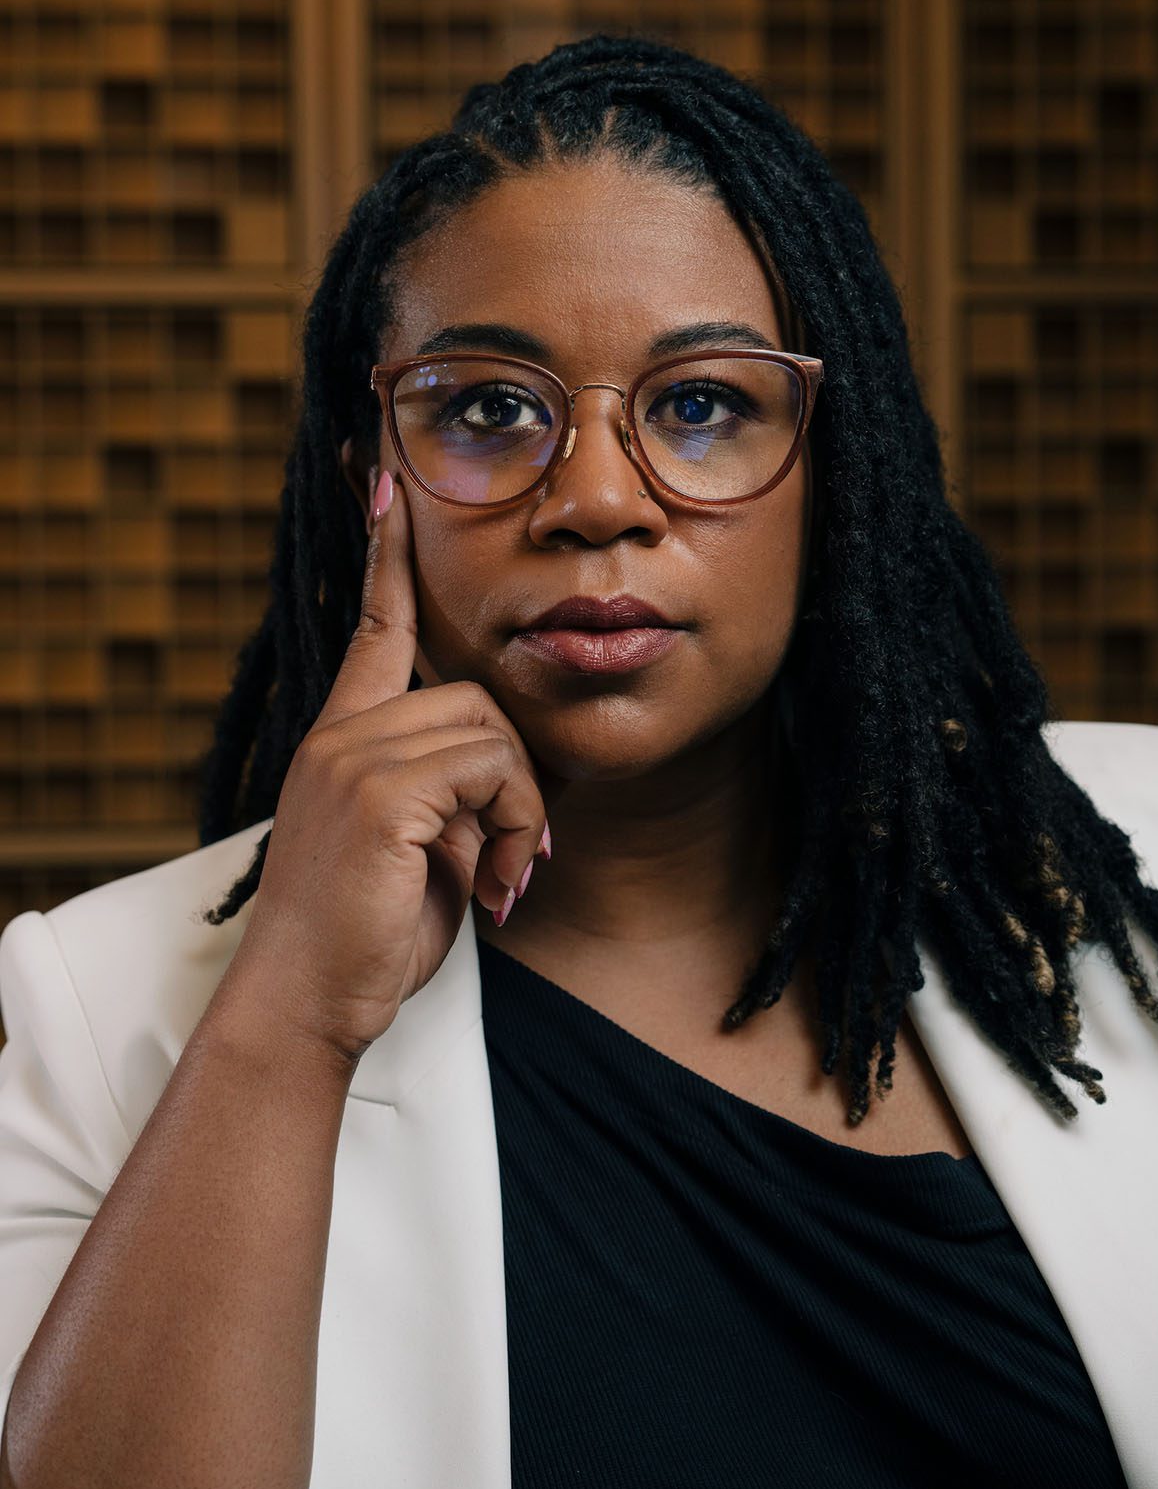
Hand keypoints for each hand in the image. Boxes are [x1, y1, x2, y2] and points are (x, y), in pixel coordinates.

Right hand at [227, 467, 560, 1061]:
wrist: (304, 1003)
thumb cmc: (361, 935)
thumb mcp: (410, 848)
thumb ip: (444, 791)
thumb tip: (506, 774)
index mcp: (342, 738)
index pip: (375, 627)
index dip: (388, 558)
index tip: (391, 485)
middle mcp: (341, 734)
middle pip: (476, 695)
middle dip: (518, 777)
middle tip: (522, 856)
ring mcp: (354, 757)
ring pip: (492, 731)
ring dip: (520, 811)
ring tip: (502, 879)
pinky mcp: (380, 791)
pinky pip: (491, 771)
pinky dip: (512, 829)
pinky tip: (492, 888)